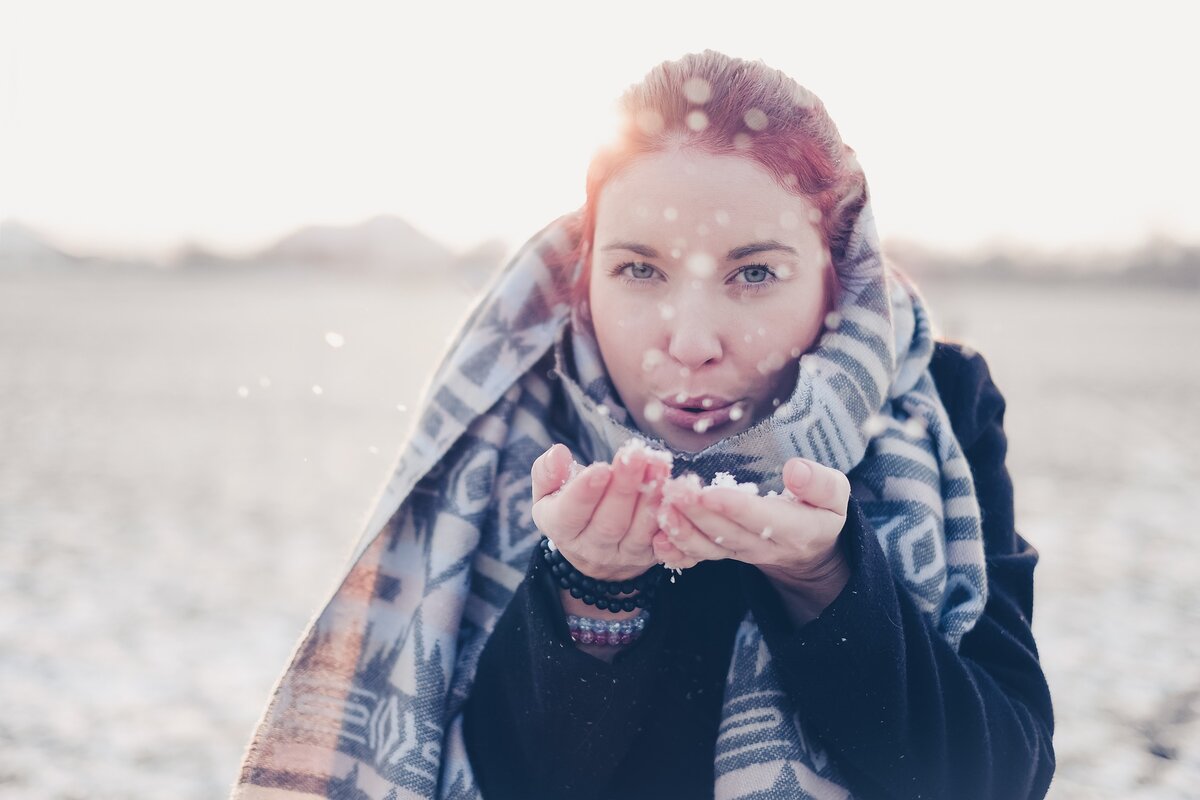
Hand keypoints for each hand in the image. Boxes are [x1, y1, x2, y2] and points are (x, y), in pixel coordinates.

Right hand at [530, 442, 671, 581]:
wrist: (593, 549)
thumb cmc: (569, 507)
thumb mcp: (549, 492)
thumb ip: (548, 472)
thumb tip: (557, 452)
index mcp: (561, 530)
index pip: (570, 514)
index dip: (585, 493)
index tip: (601, 468)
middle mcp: (591, 549)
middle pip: (609, 522)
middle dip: (625, 487)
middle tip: (636, 455)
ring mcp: (623, 555)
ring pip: (639, 530)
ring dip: (651, 497)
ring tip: (658, 465)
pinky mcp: (650, 556)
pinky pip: (663, 541)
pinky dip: (670, 517)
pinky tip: (675, 491)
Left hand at [652, 457, 851, 595]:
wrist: (808, 549)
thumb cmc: (820, 510)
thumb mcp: (835, 496)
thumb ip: (820, 483)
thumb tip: (795, 469)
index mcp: (795, 530)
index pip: (761, 520)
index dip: (735, 508)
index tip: (710, 493)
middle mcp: (763, 547)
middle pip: (726, 533)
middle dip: (697, 513)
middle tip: (674, 490)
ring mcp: (739, 553)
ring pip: (706, 547)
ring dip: (681, 529)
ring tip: (661, 507)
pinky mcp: (721, 553)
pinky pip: (696, 557)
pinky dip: (675, 551)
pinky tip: (656, 537)